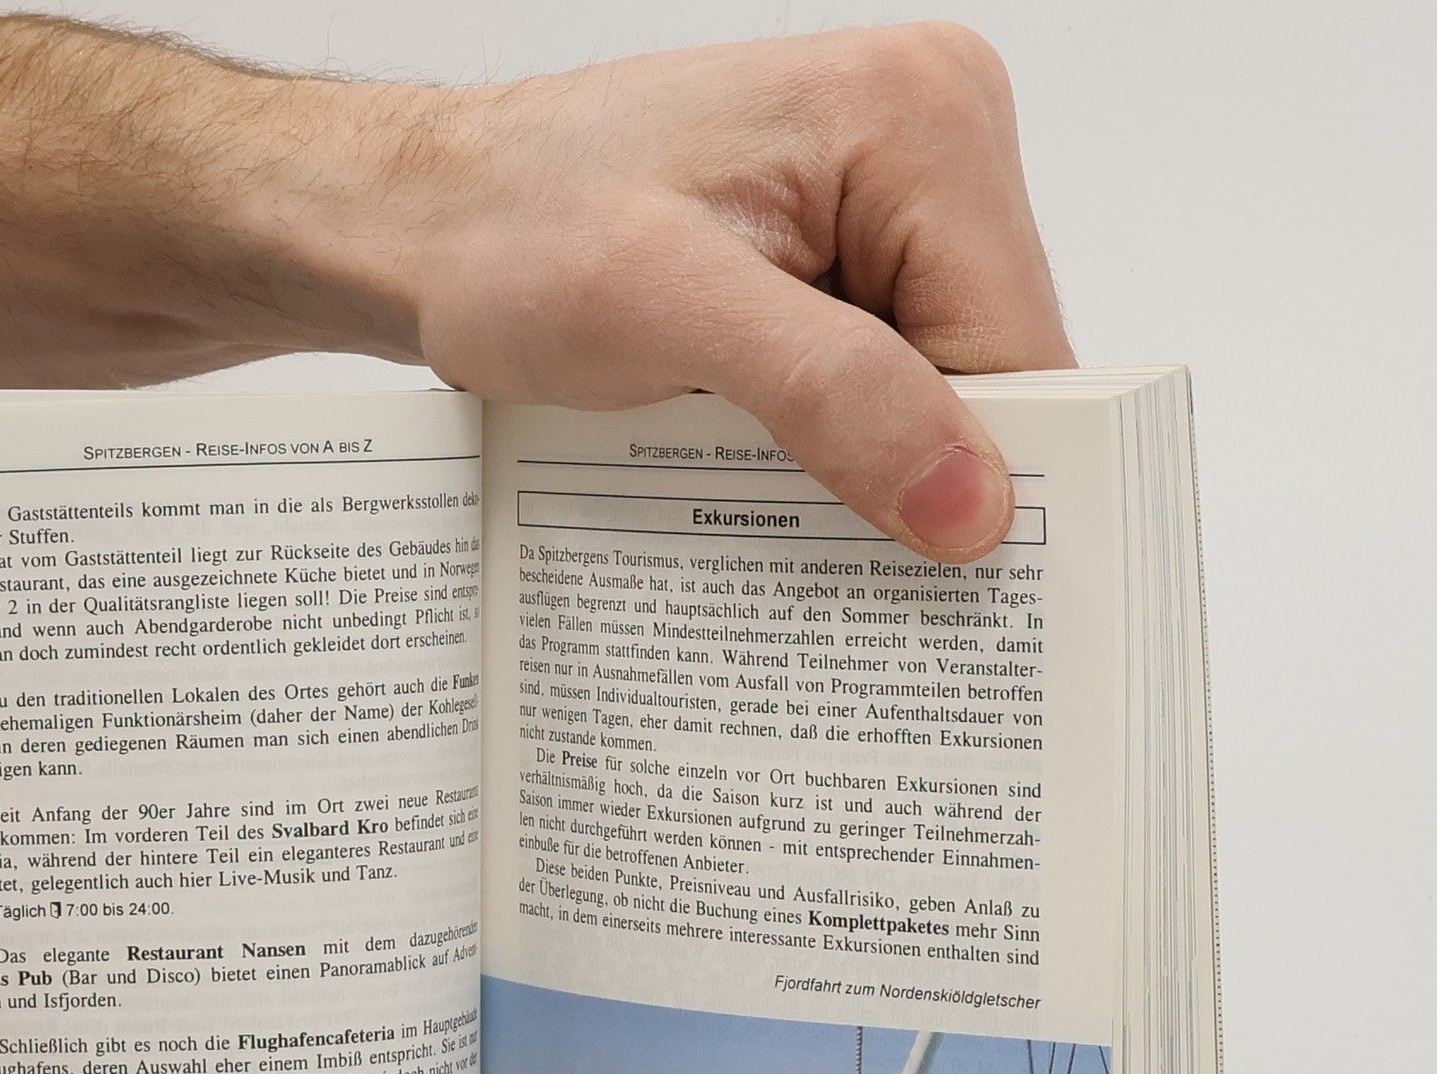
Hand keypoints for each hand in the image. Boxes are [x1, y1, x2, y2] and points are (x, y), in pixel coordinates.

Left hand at [393, 25, 1072, 559]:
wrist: (425, 224)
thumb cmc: (512, 232)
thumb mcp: (666, 313)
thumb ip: (830, 394)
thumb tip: (972, 504)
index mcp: (924, 120)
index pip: (1018, 347)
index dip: (984, 475)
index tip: (934, 584)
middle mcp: (927, 142)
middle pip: (987, 371)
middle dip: (919, 476)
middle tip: (840, 565)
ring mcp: (883, 199)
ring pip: (931, 389)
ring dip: (866, 469)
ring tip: (777, 507)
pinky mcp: (837, 253)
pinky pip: (875, 379)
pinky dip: (830, 446)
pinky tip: (767, 476)